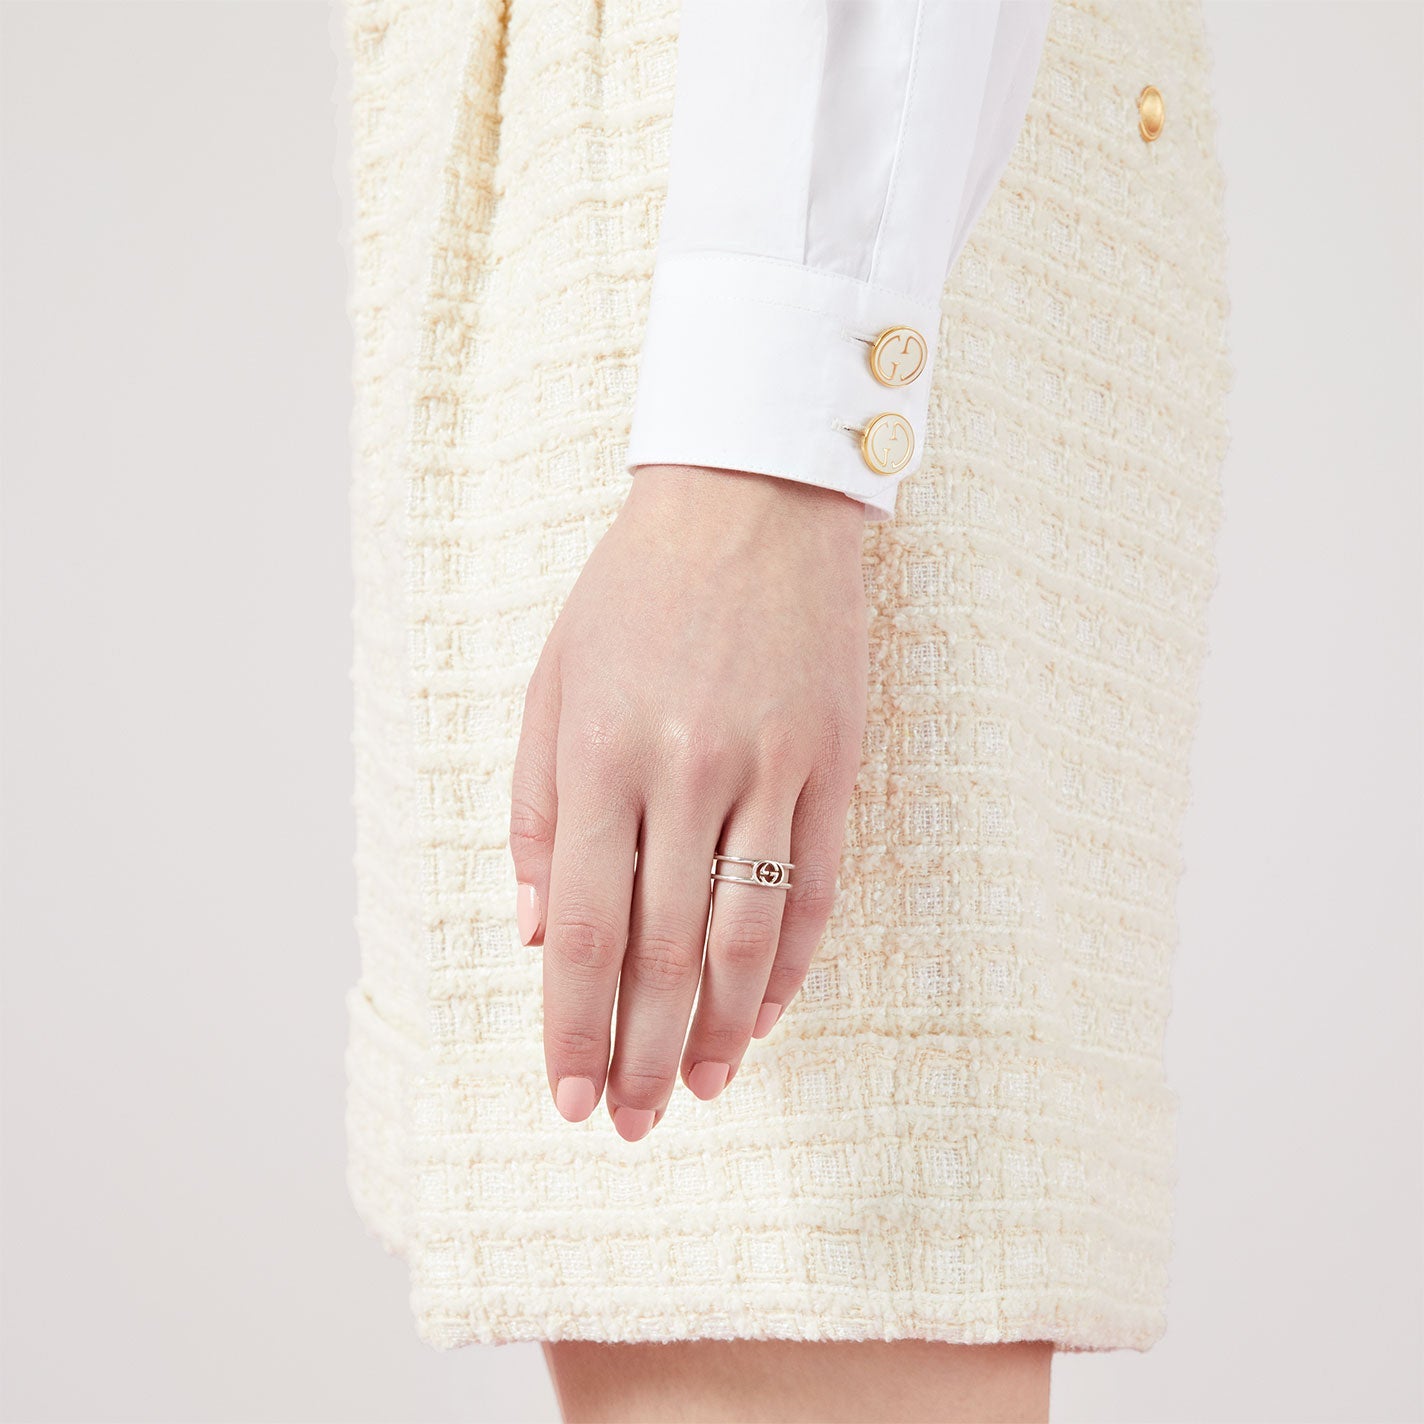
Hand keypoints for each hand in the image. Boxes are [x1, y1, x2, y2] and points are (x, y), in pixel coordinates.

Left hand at [508, 464, 868, 1139]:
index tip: (570, 1096)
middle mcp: (684, 773)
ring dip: (718, 1031)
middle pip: (662, 952)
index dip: (574, 1026)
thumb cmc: (633, 595)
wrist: (749, 503)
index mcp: (600, 755)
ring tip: (697, 1092)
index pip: (587, 928)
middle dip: (641, 1053)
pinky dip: (790, 966)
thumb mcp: (552, 684)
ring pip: (744, 937)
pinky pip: (815, 889)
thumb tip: (538, 932)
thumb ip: (538, 812)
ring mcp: (768, 770)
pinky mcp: (831, 762)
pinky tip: (763, 1017)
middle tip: (631, 1124)